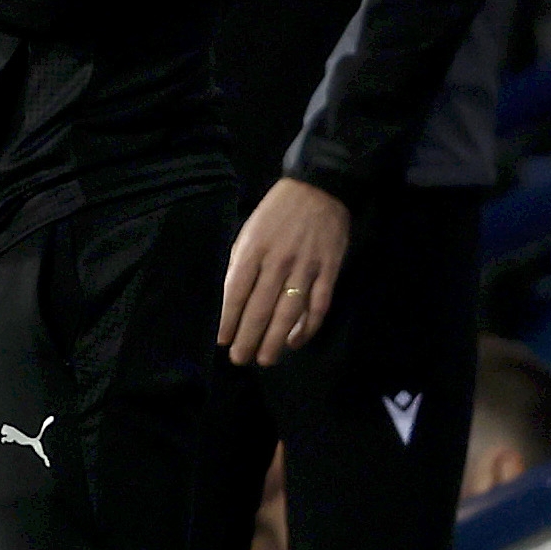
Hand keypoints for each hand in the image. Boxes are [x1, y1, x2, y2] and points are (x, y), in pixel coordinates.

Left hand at [218, 177, 349, 365]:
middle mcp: (277, 262)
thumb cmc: (276, 212)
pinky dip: (308, 328)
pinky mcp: (329, 272)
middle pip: (260, 308)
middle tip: (240, 359)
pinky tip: (296, 342)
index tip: (221, 340)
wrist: (319, 190)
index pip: (235, 293)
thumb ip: (240, 262)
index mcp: (253, 250)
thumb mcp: (249, 231)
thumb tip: (228, 297)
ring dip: (275, 340)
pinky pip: (318, 306)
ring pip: (289, 313)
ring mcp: (305, 268)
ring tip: (265, 359)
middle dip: (248, 338)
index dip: (228, 320)